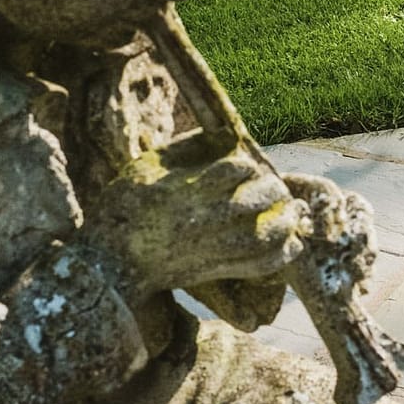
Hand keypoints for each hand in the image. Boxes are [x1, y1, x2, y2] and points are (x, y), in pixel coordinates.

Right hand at [83, 127, 305, 300]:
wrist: (110, 260)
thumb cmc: (126, 207)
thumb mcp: (145, 168)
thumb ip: (183, 148)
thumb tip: (220, 133)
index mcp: (183, 190)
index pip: (233, 171)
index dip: (248, 167)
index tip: (248, 169)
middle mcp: (199, 219)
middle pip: (252, 203)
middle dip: (273, 192)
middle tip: (277, 189)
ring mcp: (208, 248)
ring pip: (261, 236)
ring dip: (284, 222)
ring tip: (293, 212)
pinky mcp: (213, 270)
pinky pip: (257, 265)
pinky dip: (280, 254)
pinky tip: (290, 243)